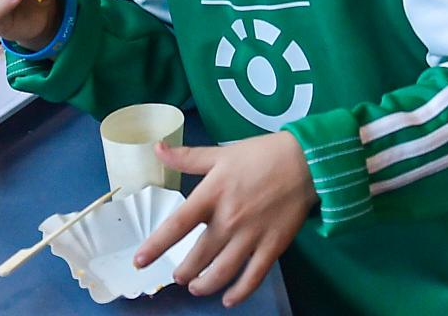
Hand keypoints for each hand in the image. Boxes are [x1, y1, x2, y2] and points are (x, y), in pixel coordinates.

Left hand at [135, 133, 314, 305]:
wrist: (307, 160)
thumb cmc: (261, 155)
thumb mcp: (222, 153)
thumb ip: (188, 157)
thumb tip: (156, 148)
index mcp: (213, 194)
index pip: (178, 225)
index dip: (156, 246)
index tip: (140, 262)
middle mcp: (229, 219)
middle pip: (197, 257)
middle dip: (183, 272)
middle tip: (180, 275)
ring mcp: (251, 235)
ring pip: (221, 272)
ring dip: (204, 285)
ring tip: (197, 287)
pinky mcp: (273, 246)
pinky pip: (252, 277)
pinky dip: (239, 293)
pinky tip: (229, 299)